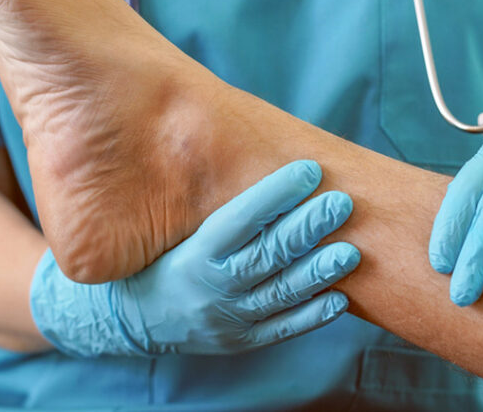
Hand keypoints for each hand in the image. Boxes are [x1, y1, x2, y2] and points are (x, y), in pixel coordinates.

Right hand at [30, 160, 359, 355]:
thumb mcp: (176, 227)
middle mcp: (209, 287)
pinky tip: (340, 298)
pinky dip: (311, 315)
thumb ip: (213, 200)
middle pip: (265, 256)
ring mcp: (226, 319)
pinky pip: (280, 330)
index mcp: (193, 252)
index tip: (309, 169)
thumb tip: (251, 141)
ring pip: (278, 294)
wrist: (131, 320)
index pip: (239, 219)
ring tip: (351, 251)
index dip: (275, 194)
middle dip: (305, 229)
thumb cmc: (162, 255)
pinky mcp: (240, 341)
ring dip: (317, 272)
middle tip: (341, 203)